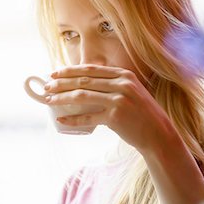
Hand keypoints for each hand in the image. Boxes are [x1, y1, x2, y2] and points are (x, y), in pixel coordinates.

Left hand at [44, 64, 175, 152]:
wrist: (158, 133)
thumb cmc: (142, 114)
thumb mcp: (132, 92)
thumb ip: (113, 85)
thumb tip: (87, 85)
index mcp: (124, 75)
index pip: (90, 69)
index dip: (69, 70)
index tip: (55, 73)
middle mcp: (121, 84)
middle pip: (83, 80)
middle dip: (61, 82)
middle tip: (46, 86)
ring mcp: (118, 100)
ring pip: (82, 96)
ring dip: (61, 97)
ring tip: (48, 100)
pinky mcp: (115, 117)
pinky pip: (88, 117)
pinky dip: (72, 119)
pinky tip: (61, 119)